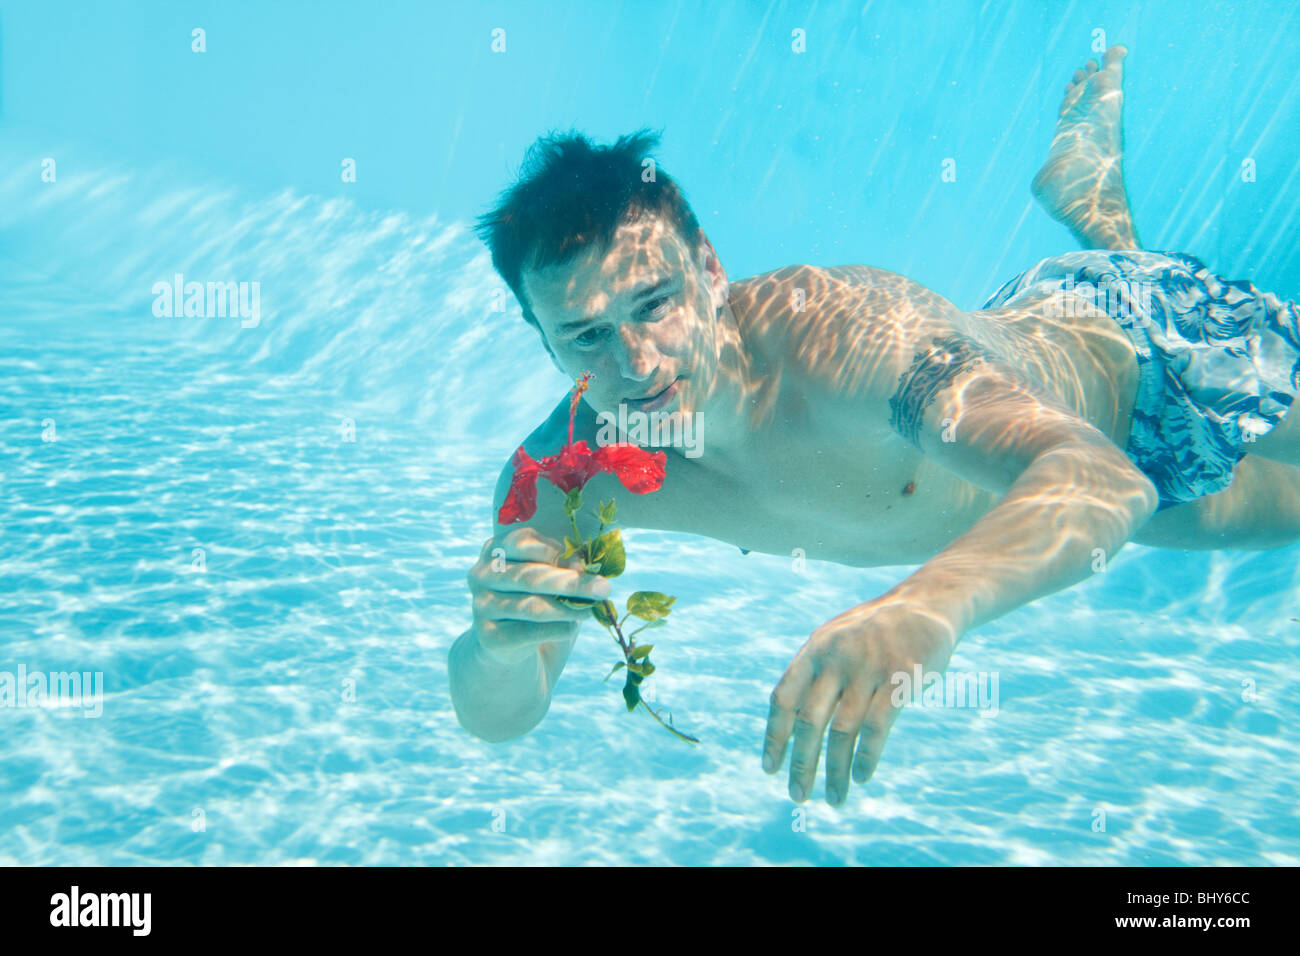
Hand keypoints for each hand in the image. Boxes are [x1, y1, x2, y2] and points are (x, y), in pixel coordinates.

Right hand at [468, 526, 610, 663]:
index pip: (521, 543)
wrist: (508, 641)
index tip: (585, 564)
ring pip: (532, 607)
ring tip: (592, 610)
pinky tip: (572, 627)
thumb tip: (583, 567)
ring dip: (567, 609)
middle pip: (530, 577)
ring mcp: (482, 605)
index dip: (556, 552)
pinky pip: (529, 632)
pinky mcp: (488, 635)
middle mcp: (481, 574)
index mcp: (495, 548)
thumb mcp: (548, 573)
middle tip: (603, 587)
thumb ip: (563, 564)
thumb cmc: (534, 594)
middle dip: (571, 583)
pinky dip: (557, 628)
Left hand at [762, 600, 957, 805]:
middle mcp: (835, 659)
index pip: (783, 698)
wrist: (926, 604)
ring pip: (842, 731)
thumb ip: (814, 673)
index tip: (769, 768)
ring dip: (835, 770)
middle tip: (797, 796)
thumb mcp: (836, 639)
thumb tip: (790, 720)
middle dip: (800, 763)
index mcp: (814, 651)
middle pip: (809, 721)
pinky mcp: (899, 679)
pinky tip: (861, 777)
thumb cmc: (875, 629)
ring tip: (834, 799)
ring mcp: (867, 668)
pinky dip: (866, 758)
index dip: (774, 736)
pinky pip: (876, 728)